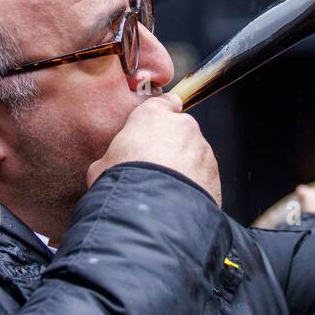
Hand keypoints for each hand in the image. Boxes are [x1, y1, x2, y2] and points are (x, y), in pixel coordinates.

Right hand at [88, 94, 221, 205]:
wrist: (152, 210)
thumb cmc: (124, 182)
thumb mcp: (101, 167)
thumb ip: (112, 158)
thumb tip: (108, 168)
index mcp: (153, 116)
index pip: (162, 103)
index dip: (159, 116)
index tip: (156, 125)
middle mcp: (182, 126)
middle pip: (178, 131)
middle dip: (169, 147)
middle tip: (153, 170)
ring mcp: (201, 148)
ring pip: (193, 153)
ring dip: (183, 167)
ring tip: (165, 189)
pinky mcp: (213, 172)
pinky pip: (203, 175)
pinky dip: (194, 184)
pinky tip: (177, 199)